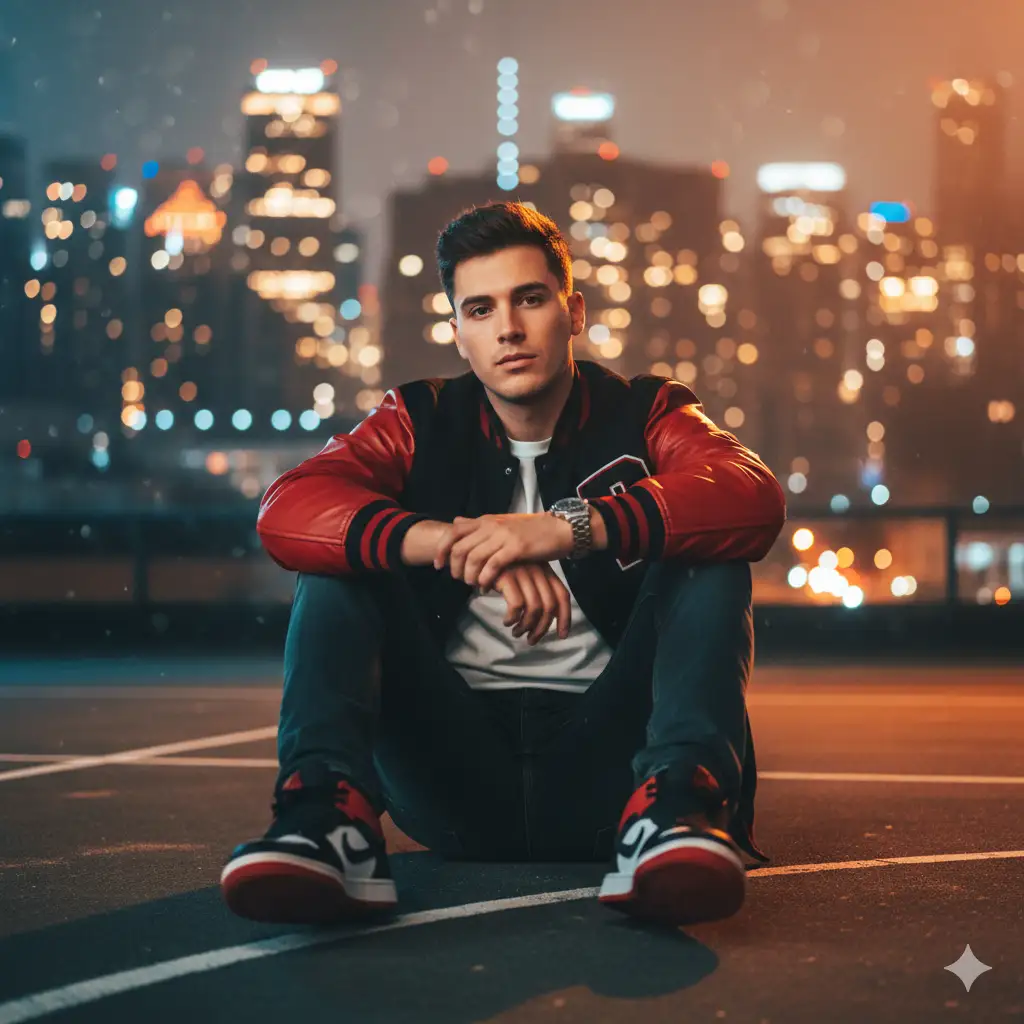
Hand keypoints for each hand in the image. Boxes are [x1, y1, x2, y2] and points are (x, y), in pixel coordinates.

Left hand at [433, 513, 572, 589]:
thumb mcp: (501, 523)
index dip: (441, 550)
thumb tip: (456, 521)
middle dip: (455, 568)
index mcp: (485, 520)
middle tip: (459, 580)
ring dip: (469, 577)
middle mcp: (491, 526)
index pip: (453, 532)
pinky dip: (485, 579)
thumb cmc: (530, 530)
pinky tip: (486, 587)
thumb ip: (478, 524)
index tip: (438, 565)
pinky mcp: (516, 548)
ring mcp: (503, 536)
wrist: (559, 528)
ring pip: (473, 559)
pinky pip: (492, 566)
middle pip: (459, 548)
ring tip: (473, 585)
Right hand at [488, 563, 571, 644]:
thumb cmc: (501, 571)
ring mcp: (522, 573)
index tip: (562, 636)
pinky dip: (512, 618)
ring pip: (534, 608)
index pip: (562, 596)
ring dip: (526, 626)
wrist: (478, 556)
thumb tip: (544, 622)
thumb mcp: (522, 577)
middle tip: (531, 640)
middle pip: (549, 606)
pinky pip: (516, 605)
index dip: (565, 618)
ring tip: (516, 633)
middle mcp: (537, 570)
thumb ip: (535, 593)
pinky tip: (507, 622)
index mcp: (545, 570)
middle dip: (542, 628)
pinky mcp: (507, 576)